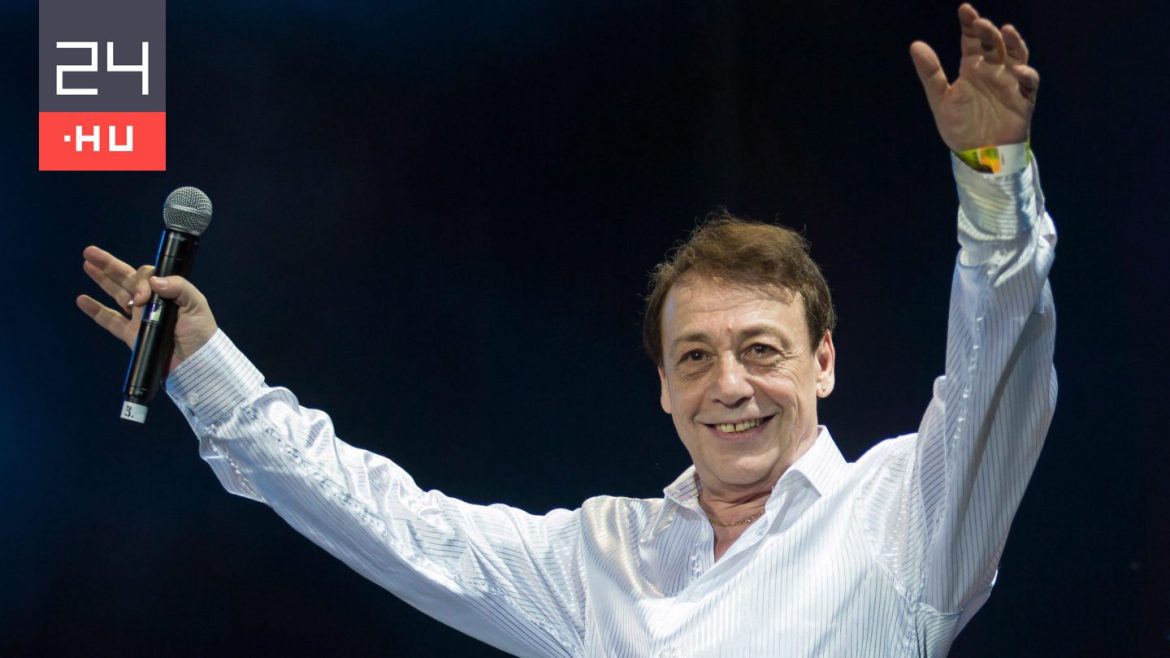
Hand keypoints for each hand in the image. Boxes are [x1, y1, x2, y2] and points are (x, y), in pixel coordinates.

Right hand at [77, 245, 217, 372]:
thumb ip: (179, 287)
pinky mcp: (131, 335)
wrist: (194, 363)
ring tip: (86, 265)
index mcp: (167, 292)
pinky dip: (95, 310)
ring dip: (101, 280)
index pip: (146, 276)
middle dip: (109, 265)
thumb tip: (153, 281)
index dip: (140, 280)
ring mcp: (139, 318)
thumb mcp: (197, 305)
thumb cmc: (201, 333)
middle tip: (90, 252)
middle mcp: (152, 302)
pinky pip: (109, 320)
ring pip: (116, 294)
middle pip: (127, 279)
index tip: (142, 297)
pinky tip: (82, 300)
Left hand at [910, 3, 1038, 151]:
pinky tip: (1017, 71)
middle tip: (980, 23)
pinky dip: (1026, 74)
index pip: (973, 40)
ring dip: (1014, 43)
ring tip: (1006, 31)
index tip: (964, 10)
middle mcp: (993, 70)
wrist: (976, 156)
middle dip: (988, 31)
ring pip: (1017, 56)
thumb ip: (930, 73)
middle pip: (995, 44)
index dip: (970, 24)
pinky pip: (1029, 83)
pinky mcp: (1023, 99)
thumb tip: (915, 45)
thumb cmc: (959, 127)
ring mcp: (1010, 82)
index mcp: (973, 68)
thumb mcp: (940, 99)